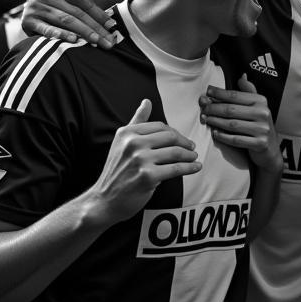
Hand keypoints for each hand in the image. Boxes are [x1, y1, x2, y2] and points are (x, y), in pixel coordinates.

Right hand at [22, 0, 119, 47]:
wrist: (31, 4)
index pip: (84, 3)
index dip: (99, 14)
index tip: (112, 26)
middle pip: (77, 13)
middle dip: (95, 28)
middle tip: (108, 41)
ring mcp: (38, 7)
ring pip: (64, 20)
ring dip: (82, 31)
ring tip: (96, 41)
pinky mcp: (28, 20)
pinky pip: (45, 28)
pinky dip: (58, 34)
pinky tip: (72, 39)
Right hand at [91, 100, 200, 224]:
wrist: (104, 200)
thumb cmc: (117, 171)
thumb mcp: (122, 143)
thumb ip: (136, 122)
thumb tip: (147, 101)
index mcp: (126, 133)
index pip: (160, 126)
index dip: (175, 133)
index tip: (182, 140)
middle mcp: (132, 144)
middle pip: (170, 137)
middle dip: (185, 143)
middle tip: (191, 148)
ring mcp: (140, 160)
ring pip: (175, 152)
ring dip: (189, 155)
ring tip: (194, 158)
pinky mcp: (148, 176)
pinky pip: (176, 168)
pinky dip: (190, 167)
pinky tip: (196, 167)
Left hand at [199, 76, 281, 171]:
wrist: (270, 149)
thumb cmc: (259, 125)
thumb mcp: (258, 106)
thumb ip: (249, 91)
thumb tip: (242, 76)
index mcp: (261, 101)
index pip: (236, 95)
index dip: (220, 93)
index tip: (208, 91)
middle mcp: (263, 113)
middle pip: (231, 109)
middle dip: (214, 108)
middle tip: (203, 107)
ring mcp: (262, 129)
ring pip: (232, 124)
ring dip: (215, 121)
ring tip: (205, 118)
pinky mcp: (260, 143)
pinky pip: (236, 139)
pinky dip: (223, 136)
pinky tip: (215, 133)